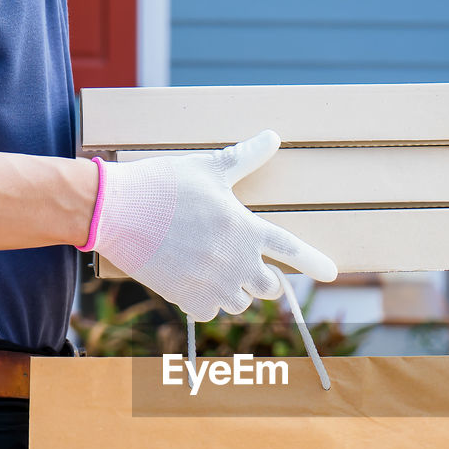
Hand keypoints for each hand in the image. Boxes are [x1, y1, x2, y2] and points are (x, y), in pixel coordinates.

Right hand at [79, 130, 337, 320]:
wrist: (116, 211)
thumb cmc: (162, 185)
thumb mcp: (208, 167)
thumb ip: (245, 157)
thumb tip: (273, 136)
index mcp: (245, 228)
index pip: (291, 249)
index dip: (314, 262)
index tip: (333, 274)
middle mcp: (235, 261)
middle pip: (270, 287)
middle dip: (265, 279)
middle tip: (249, 265)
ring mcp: (213, 283)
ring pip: (240, 302)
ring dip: (235, 291)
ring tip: (216, 270)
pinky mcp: (188, 299)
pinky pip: (211, 312)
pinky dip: (207, 303)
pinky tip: (193, 283)